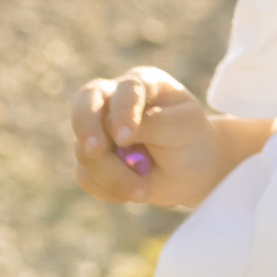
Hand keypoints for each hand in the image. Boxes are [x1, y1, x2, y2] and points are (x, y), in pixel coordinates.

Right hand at [69, 66, 258, 212]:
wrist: (192, 171)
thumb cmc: (190, 140)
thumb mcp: (182, 128)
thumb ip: (152, 124)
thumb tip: (115, 133)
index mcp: (143, 84)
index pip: (125, 88)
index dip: (122, 111)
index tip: (125, 137)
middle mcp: (115, 100)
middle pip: (84, 101)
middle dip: (86, 127)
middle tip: (95, 150)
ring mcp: (99, 129)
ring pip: (86, 150)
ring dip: (113, 176)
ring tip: (144, 191)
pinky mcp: (93, 158)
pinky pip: (86, 176)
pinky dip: (108, 189)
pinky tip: (134, 192)